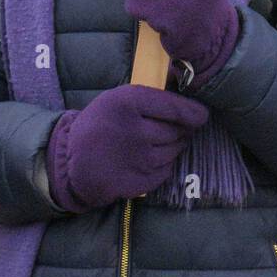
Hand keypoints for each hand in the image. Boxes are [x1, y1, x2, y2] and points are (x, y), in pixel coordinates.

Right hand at [46, 84, 208, 212]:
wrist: (73, 160)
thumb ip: (149, 97)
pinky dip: (165, 163)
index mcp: (129, 102)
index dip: (194, 112)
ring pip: (175, 149)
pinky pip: (167, 169)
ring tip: (159, 141)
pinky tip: (150, 157)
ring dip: (174, 145)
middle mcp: (137, 130)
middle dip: (182, 128)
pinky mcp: (141, 180)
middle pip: (178, 129)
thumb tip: (187, 96)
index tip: (202, 114)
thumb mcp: (117, 98)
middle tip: (175, 127)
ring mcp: (140, 158)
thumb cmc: (99, 123)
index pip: (175, 106)